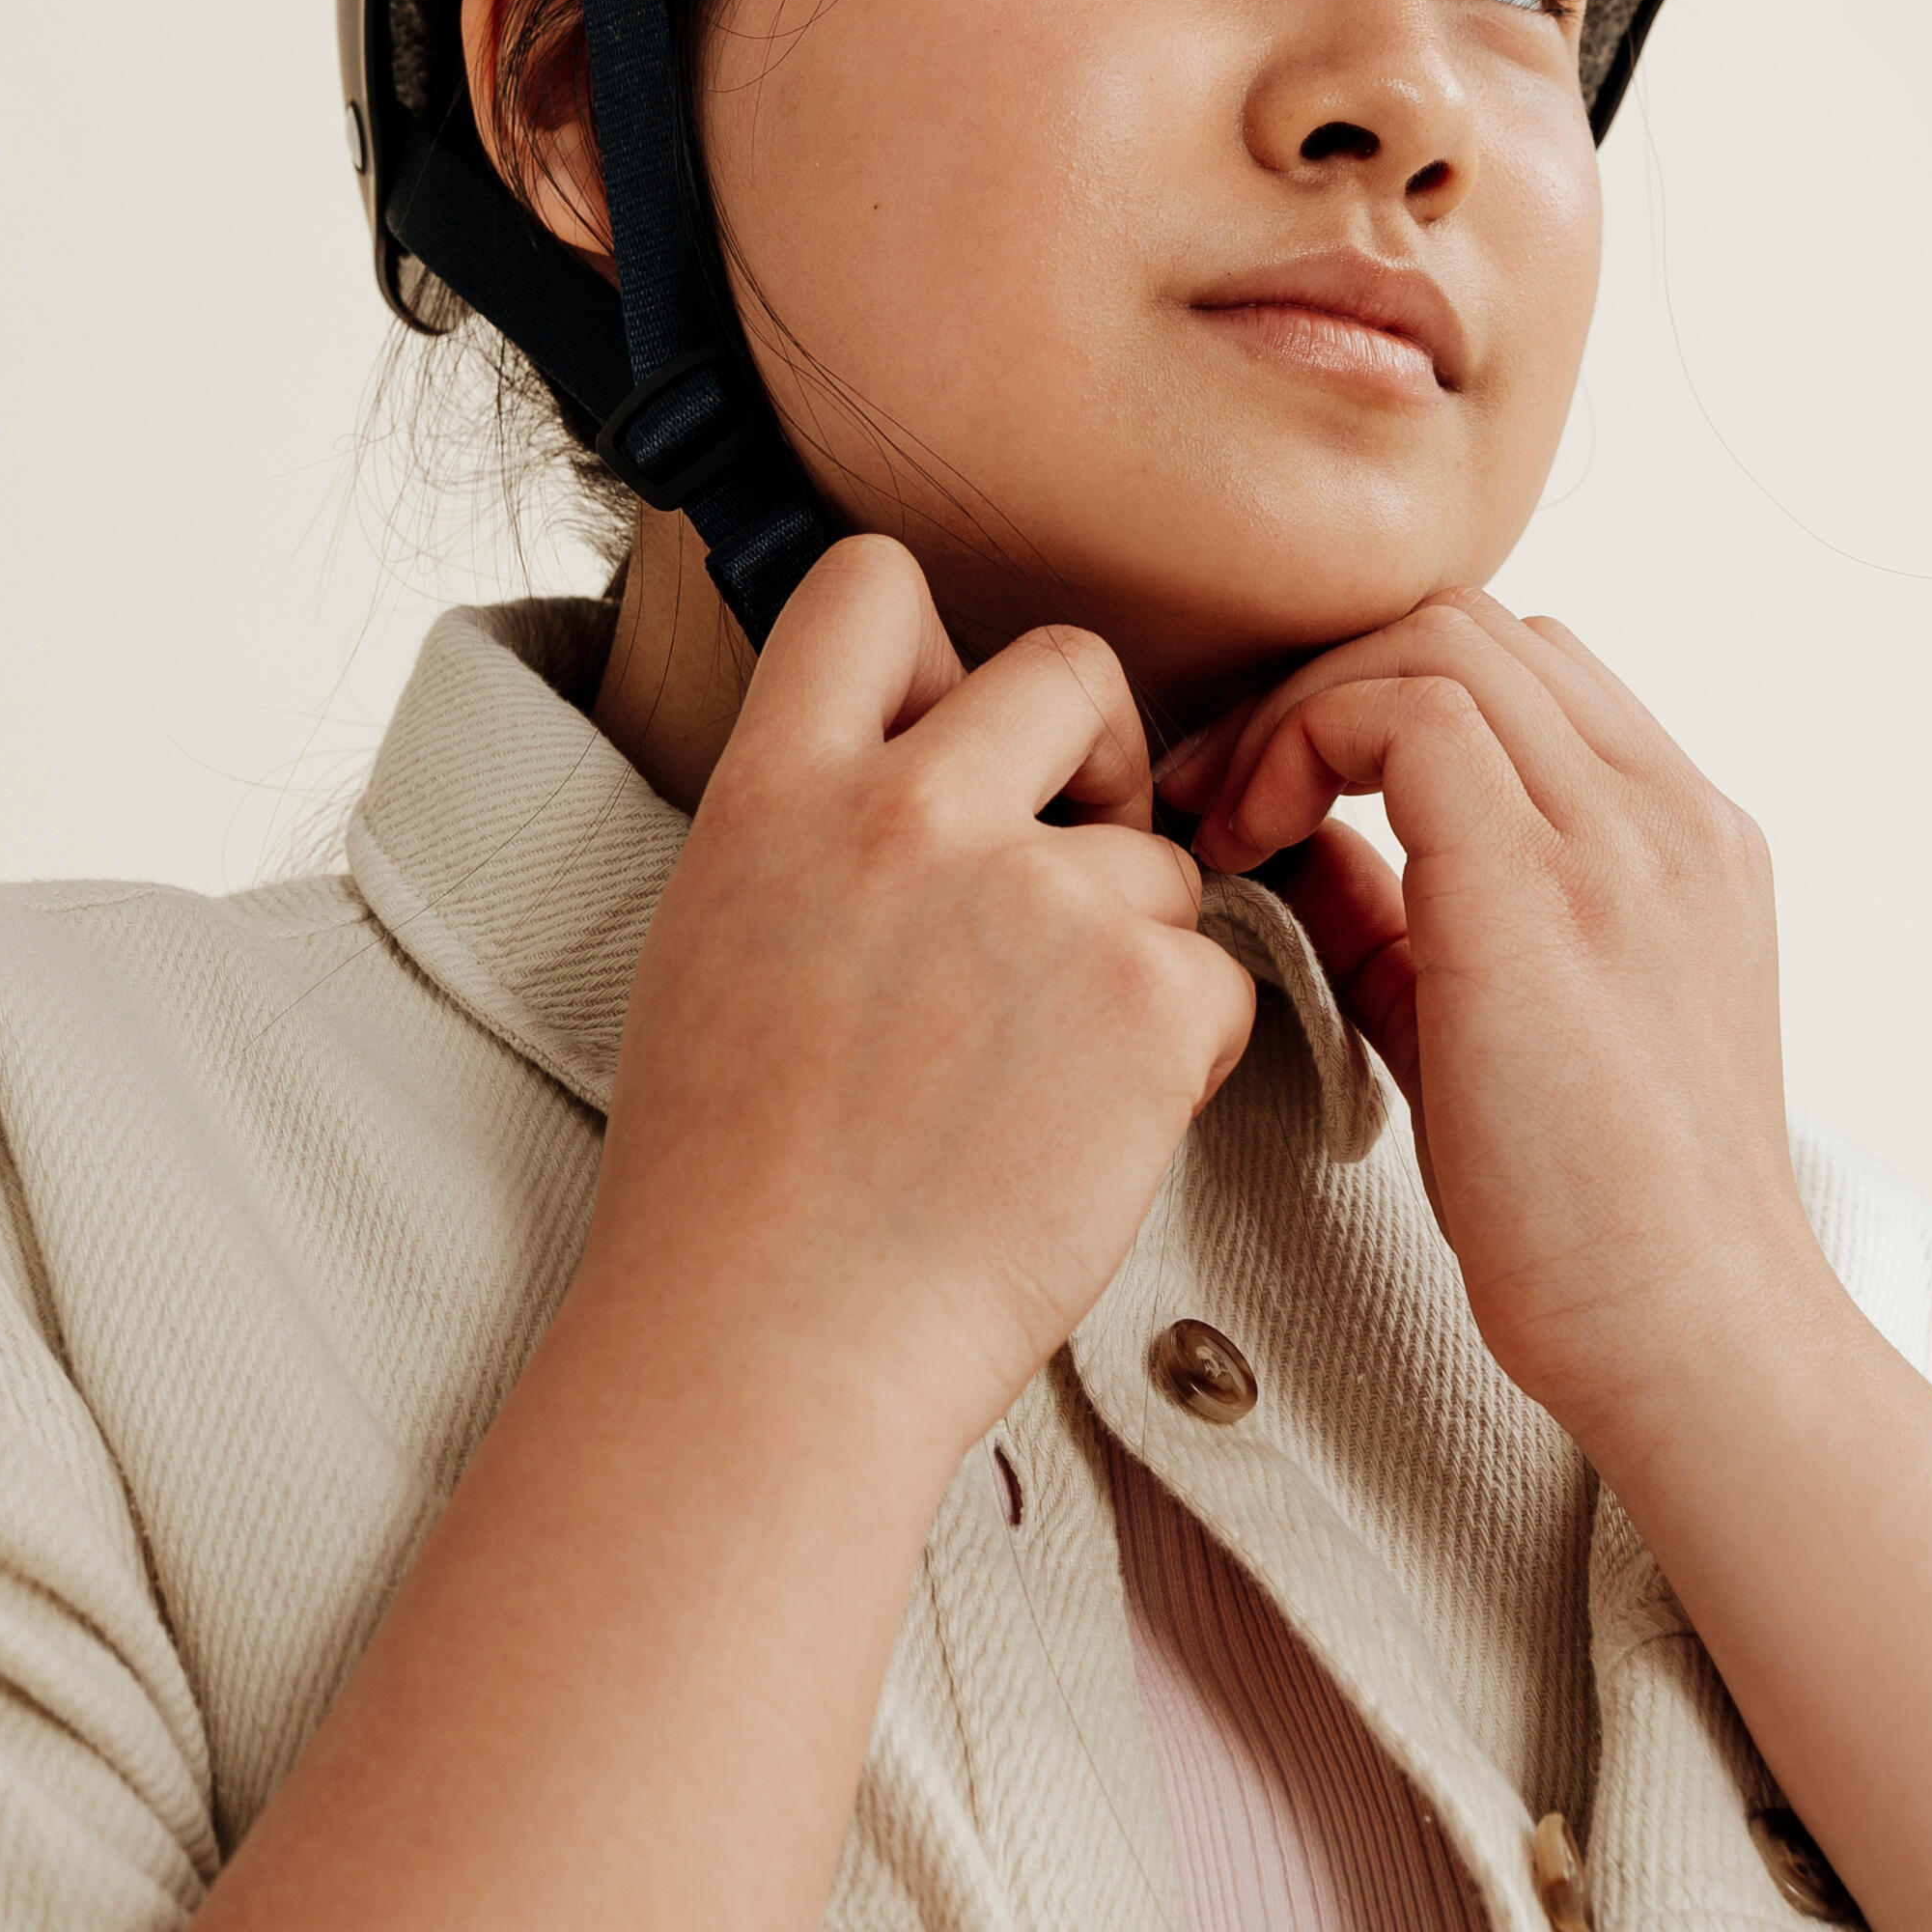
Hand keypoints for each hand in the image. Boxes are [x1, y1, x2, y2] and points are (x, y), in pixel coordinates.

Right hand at [590, 535, 1256, 1455]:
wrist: (770, 1345)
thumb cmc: (732, 1183)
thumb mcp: (713, 940)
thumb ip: (812, 829)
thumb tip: (915, 766)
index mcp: (774, 789)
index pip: (872, 586)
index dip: (939, 649)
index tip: (954, 735)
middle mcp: (903, 813)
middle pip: (1070, 667)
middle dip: (1095, 759)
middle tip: (1065, 873)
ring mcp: (1032, 900)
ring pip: (1162, 852)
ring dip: (1133, 942)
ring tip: (1039, 1072)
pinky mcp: (1144, 1002)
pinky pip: (1218, 974)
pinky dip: (1180, 1053)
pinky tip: (1085, 1129)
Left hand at [1158, 589, 1811, 1430]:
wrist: (1684, 1333)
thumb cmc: (1584, 1215)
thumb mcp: (1479, 1023)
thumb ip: (1398, 918)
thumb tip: (1290, 847)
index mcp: (1675, 837)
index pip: (1514, 673)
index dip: (1365, 700)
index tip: (1264, 794)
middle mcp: (1667, 812)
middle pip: (1468, 627)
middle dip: (1317, 682)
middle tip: (1214, 787)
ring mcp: (1623, 837)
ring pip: (1437, 640)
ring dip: (1300, 706)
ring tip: (1221, 814)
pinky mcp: (1548, 885)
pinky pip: (1408, 715)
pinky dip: (1305, 746)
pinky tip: (1247, 842)